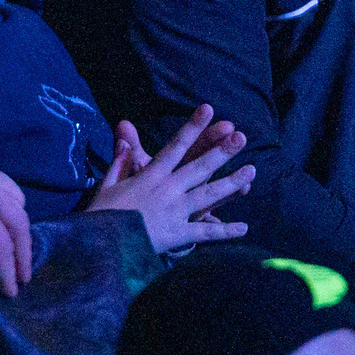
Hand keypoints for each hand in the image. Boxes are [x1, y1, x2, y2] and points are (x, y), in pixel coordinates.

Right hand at [87, 104, 253, 252]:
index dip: (193, 127)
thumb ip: (120, 161)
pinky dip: (225, 231)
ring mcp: (175, 211)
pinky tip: (244, 228)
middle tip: (241, 136)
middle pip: (199, 166)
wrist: (102, 244)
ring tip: (252, 171)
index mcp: (151, 175)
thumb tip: (124, 137)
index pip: (176, 145)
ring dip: (232, 182)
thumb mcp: (108, 184)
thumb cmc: (103, 214)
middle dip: (221, 150)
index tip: (208, 110)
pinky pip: (206, 232)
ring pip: (209, 194)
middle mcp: (167, 189)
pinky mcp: (179, 233)